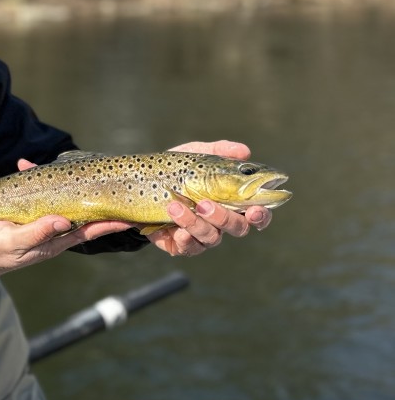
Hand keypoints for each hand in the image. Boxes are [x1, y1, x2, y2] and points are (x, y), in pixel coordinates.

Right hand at [0, 159, 132, 287]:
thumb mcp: (14, 243)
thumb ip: (38, 232)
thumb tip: (63, 221)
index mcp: (54, 240)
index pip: (89, 230)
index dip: (110, 222)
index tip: (130, 215)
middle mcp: (51, 227)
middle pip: (79, 208)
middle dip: (91, 193)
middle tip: (110, 179)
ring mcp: (38, 217)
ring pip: (57, 195)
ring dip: (59, 179)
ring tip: (66, 165)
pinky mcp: (23, 209)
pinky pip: (32, 190)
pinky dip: (28, 176)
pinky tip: (21, 164)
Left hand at [147, 140, 272, 257]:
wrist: (137, 185)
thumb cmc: (175, 170)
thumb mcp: (194, 156)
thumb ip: (219, 151)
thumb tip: (244, 151)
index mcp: (231, 201)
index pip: (256, 214)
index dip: (261, 215)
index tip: (254, 210)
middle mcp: (221, 222)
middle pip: (237, 228)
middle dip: (223, 217)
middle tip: (204, 204)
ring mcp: (202, 236)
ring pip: (211, 238)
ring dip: (195, 223)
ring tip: (175, 205)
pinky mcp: (180, 244)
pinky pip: (188, 248)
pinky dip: (184, 239)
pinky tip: (175, 228)